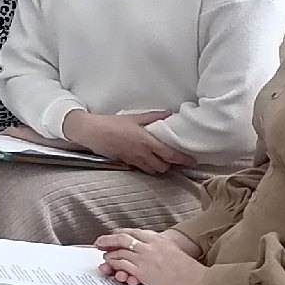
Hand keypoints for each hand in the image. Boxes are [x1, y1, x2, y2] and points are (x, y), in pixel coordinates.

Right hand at [63, 110, 194, 176]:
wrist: (92, 132)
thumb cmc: (111, 123)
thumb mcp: (134, 117)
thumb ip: (152, 117)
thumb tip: (168, 113)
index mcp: (147, 142)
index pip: (171, 155)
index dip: (183, 160)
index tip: (193, 162)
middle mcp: (142, 154)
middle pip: (163, 167)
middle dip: (171, 165)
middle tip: (175, 160)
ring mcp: (134, 160)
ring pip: (153, 171)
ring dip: (159, 168)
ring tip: (162, 161)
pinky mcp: (125, 162)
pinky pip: (141, 168)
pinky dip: (147, 167)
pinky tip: (147, 161)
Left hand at [95, 227, 210, 284]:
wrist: (199, 281)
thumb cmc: (190, 271)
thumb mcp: (174, 251)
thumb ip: (159, 247)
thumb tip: (146, 248)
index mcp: (159, 239)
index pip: (133, 232)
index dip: (119, 234)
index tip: (112, 236)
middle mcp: (151, 246)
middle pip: (122, 238)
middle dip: (108, 240)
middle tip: (99, 243)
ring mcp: (146, 258)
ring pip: (120, 251)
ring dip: (109, 254)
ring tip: (105, 258)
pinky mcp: (143, 271)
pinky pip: (122, 264)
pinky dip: (114, 264)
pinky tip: (111, 266)